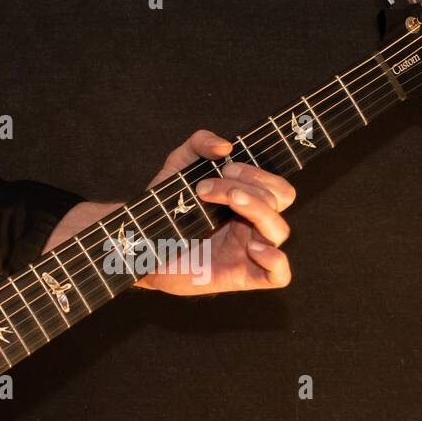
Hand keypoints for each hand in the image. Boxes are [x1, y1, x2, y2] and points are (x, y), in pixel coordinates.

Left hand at [136, 130, 293, 294]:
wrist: (142, 246)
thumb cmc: (165, 210)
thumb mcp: (178, 166)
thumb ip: (200, 143)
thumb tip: (225, 146)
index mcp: (248, 202)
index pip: (277, 186)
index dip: (257, 173)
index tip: (225, 167)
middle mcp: (253, 225)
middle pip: (279, 200)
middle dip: (248, 185)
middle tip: (208, 188)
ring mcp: (250, 252)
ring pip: (280, 230)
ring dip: (257, 208)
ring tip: (229, 201)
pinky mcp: (241, 277)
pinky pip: (279, 276)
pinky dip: (275, 260)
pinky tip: (253, 248)